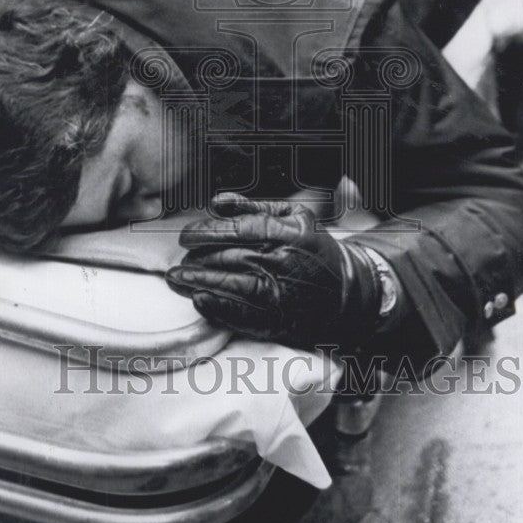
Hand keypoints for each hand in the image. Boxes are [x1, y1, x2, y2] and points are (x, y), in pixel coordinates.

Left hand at [166, 193, 381, 350]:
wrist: (346, 290)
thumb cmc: (312, 248)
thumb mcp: (293, 216)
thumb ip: (253, 205)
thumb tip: (215, 202)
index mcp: (286, 233)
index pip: (237, 229)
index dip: (206, 232)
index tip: (186, 237)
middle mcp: (282, 261)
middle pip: (228, 258)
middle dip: (196, 259)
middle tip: (178, 261)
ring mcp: (281, 293)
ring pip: (230, 285)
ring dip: (198, 282)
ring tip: (176, 279)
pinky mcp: (279, 319)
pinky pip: (243, 316)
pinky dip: (218, 309)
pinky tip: (199, 301)